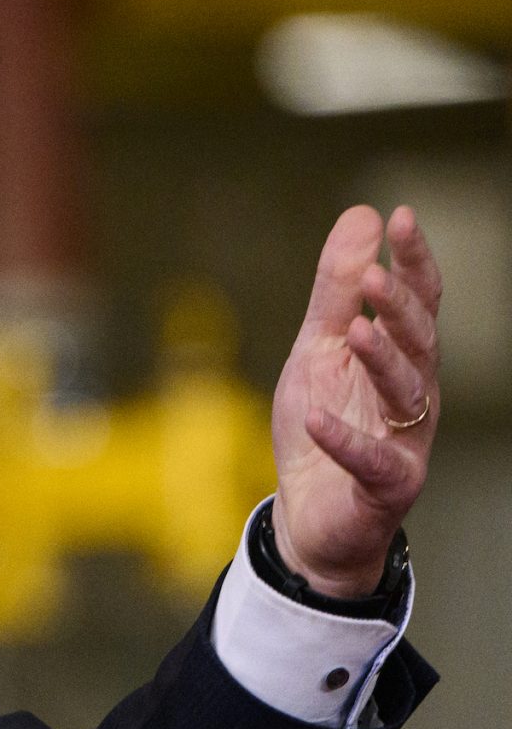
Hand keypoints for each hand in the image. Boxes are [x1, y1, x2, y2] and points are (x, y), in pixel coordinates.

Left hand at [268, 205, 441, 597]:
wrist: (309, 513)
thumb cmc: (322, 423)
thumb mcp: (317, 349)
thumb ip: (337, 291)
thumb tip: (363, 215)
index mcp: (400, 357)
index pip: (419, 301)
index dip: (414, 261)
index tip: (402, 217)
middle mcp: (413, 394)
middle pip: (420, 343)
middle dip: (402, 310)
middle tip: (375, 278)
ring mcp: (405, 440)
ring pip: (406, 394)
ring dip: (383, 360)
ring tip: (356, 330)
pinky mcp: (387, 485)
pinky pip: (372, 460)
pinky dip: (345, 439)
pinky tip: (318, 417)